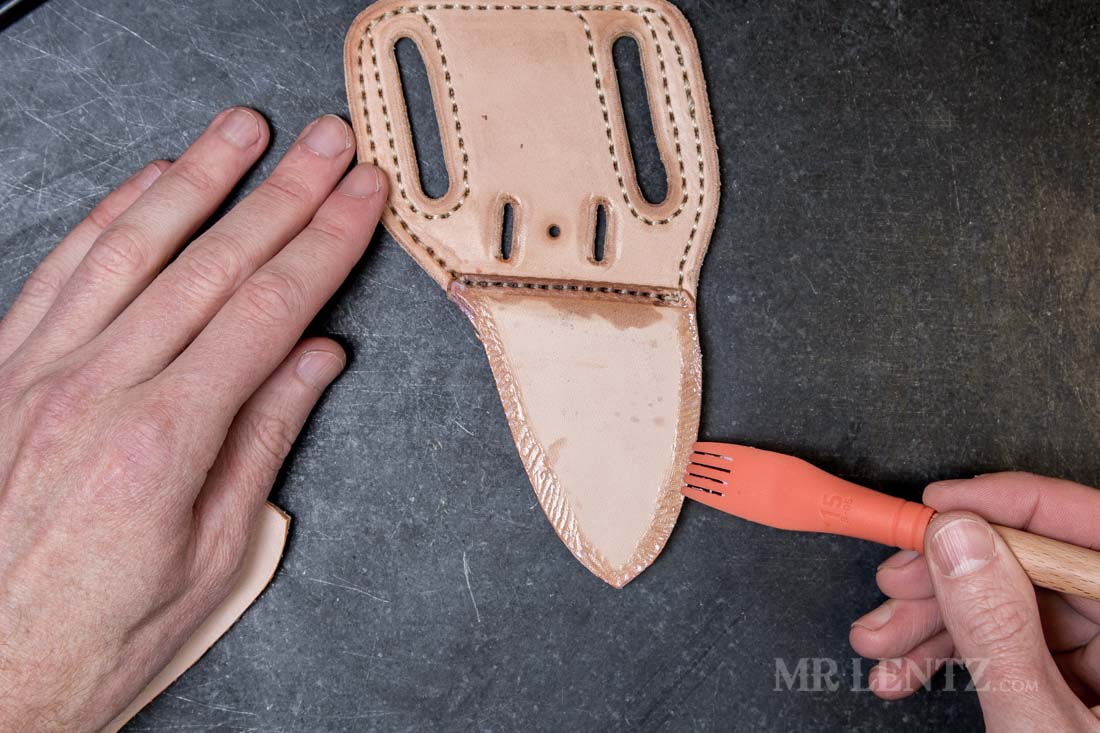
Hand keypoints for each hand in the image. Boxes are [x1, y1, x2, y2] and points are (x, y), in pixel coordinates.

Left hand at [0, 108, 385, 730]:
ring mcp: (36, 376)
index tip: (360, 199)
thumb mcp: (216, 557)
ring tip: (241, 131)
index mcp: (161, 442)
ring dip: (193, 179)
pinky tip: (146, 184)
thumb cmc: (101, 635)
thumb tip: (316, 359)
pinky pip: (60, 275)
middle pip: (208, 266)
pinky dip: (107, 219)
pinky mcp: (0, 376)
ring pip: (129, 251)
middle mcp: (93, 392)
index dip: (323, 245)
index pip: (266, 312)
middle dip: (279, 194)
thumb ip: (264, 441)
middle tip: (323, 142)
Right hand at [850, 472, 1099, 730]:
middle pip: (1036, 569)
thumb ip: (999, 630)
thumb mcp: (1039, 723)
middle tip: (894, 585)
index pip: (1087, 527)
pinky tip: (907, 667)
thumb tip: (957, 540)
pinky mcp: (1074, 689)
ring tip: (881, 641)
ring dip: (933, 622)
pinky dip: (951, 654)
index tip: (940, 504)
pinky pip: (1009, 647)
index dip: (1008, 504)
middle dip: (949, 578)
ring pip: (1011, 607)